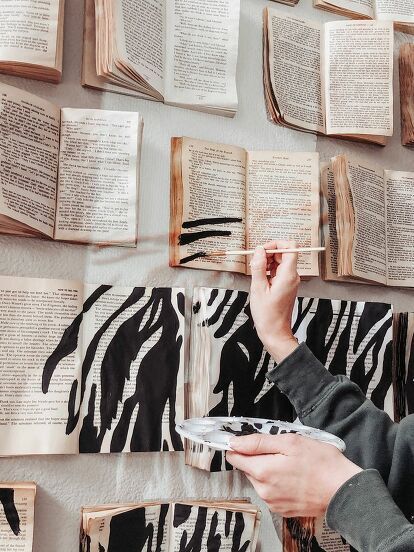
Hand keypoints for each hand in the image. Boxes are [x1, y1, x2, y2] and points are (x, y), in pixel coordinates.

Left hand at [226, 433, 361, 517]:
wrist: (343, 490)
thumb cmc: (320, 463)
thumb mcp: (290, 442)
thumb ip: (259, 442)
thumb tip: (235, 443)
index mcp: (262, 471)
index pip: (235, 457)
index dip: (240, 446)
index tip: (251, 441)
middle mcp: (264, 490)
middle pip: (247, 468)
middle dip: (258, 458)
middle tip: (280, 451)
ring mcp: (273, 502)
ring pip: (259, 480)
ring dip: (268, 471)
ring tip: (290, 465)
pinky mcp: (282, 510)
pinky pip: (270, 492)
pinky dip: (277, 483)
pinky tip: (293, 477)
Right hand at [249, 240, 299, 362]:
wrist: (275, 331)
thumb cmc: (267, 315)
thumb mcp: (258, 288)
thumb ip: (258, 267)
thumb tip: (259, 251)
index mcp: (288, 275)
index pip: (290, 247)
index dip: (276, 244)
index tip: (263, 250)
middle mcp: (292, 276)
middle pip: (284, 253)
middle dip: (269, 254)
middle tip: (255, 262)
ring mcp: (290, 281)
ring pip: (281, 262)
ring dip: (267, 262)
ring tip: (256, 273)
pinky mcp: (286, 285)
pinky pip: (279, 271)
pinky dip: (269, 271)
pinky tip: (260, 279)